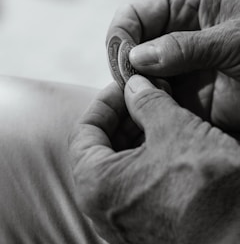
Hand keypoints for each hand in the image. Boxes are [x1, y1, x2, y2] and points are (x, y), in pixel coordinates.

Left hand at [69, 75, 239, 243]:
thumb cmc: (206, 187)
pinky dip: (145, 157)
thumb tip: (135, 87)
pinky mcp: (145, 225)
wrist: (239, 234)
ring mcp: (123, 220)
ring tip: (157, 114)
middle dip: (122, 117)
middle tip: (143, 96)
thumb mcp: (174, 128)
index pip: (84, 130)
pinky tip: (165, 140)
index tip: (123, 87)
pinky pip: (135, 183)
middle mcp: (104, 209)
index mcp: (97, 184)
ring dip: (135, 135)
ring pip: (119, 166)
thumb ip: (146, 101)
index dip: (105, 102)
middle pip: (101, 148)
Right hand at [107, 0, 239, 131]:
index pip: (134, 13)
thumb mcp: (233, 42)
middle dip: (125, 63)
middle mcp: (173, 32)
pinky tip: (158, 110)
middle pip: (128, 43)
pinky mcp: (177, 91)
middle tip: (134, 85)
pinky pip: (148, 96)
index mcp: (186, 5)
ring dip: (134, 86)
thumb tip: (136, 57)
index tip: (125, 61)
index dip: (122, 34)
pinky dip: (145, 104)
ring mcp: (173, 64)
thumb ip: (185, 46)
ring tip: (153, 98)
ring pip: (134, 72)